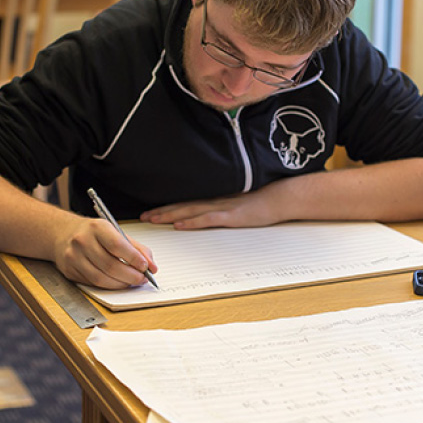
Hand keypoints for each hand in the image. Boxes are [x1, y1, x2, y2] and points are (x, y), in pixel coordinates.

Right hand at [53, 216, 157, 288]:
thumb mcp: (114, 231)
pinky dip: (109, 286)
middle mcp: (83, 241)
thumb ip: (135, 247)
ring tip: (132, 282)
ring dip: (121, 283)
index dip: (133, 258)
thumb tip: (151, 265)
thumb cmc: (94, 233)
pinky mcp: (70, 271)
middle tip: (142, 279)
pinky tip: (118, 283)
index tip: (146, 266)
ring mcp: (74, 258)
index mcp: (97, 227)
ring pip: (101, 278)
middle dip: (130, 275)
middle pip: (110, 265)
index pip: (117, 245)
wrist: (63, 233)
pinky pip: (93, 283)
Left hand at [140, 188, 284, 229]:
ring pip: (190, 211)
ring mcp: (222, 207)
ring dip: (170, 215)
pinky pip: (208, 219)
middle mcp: (215, 201)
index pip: (186, 203)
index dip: (167, 207)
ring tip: (154, 219)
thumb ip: (222, 207)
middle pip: (183, 205)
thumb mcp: (238, 203)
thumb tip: (206, 214)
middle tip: (143, 217)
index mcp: (215, 199)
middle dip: (162, 211)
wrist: (280, 197)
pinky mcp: (232, 216)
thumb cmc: (262, 201)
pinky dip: (192, 222)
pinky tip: (180, 224)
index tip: (150, 212)